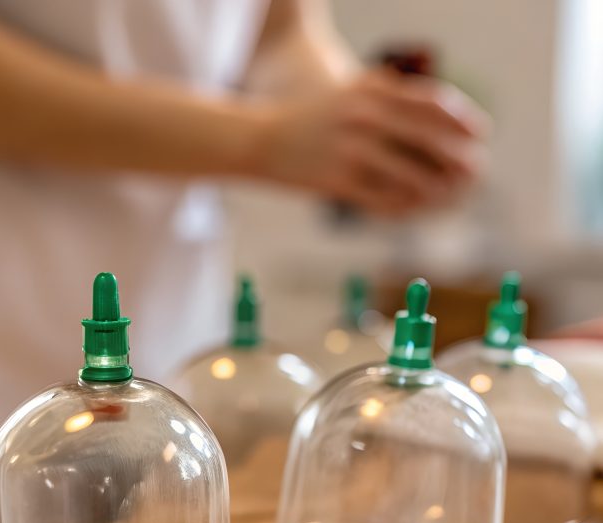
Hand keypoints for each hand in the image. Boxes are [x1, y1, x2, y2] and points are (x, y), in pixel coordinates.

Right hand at [259, 68, 489, 216]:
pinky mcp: (339, 182)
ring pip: (411, 176)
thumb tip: (438, 121)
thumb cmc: (312, 118)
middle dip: (459, 157)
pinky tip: (416, 210)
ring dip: (437, 190)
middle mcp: (365, 117)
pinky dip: (405, 207)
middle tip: (477, 171)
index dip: (464, 119)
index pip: (433, 103)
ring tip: (449, 197)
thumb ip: (391, 98)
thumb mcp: (351, 93)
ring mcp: (352, 151)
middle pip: (430, 140)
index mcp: (372, 89)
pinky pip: (384, 200)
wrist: (262, 139)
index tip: (482, 134)